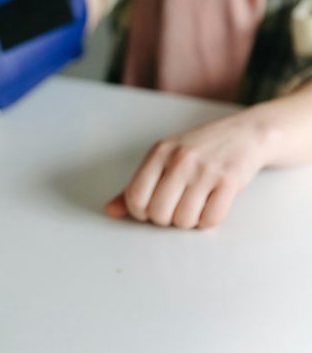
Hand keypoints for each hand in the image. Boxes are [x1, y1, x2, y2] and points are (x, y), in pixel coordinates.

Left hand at [104, 113, 272, 228]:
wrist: (244, 134)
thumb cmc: (198, 150)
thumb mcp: (163, 159)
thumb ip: (135, 186)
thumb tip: (110, 211)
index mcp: (159, 153)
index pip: (135, 197)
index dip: (140, 212)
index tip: (151, 208)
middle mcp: (180, 160)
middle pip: (158, 213)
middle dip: (165, 219)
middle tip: (175, 207)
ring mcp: (206, 170)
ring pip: (184, 220)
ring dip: (188, 221)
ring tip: (193, 205)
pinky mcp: (230, 181)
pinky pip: (210, 219)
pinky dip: (207, 221)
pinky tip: (209, 206)